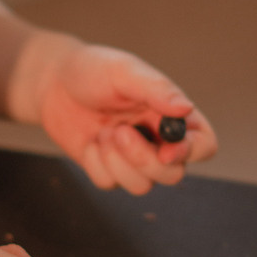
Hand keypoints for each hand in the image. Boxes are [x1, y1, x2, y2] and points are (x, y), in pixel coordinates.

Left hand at [37, 42, 216, 194]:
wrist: (52, 82)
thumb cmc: (92, 70)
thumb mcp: (124, 71)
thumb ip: (156, 88)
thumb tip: (185, 108)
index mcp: (172, 114)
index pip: (203, 144)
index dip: (191, 153)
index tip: (167, 151)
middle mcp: (158, 140)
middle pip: (173, 174)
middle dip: (145, 160)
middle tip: (119, 131)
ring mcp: (132, 158)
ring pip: (142, 186)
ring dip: (118, 162)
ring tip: (104, 131)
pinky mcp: (107, 169)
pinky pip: (109, 183)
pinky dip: (96, 163)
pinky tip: (90, 141)